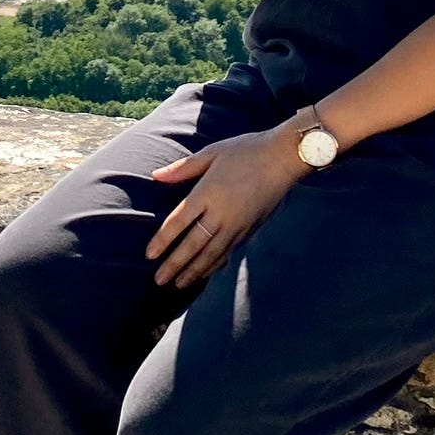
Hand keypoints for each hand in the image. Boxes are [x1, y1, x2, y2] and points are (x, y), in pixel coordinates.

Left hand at [144, 128, 306, 287]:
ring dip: (193, 271)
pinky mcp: (250, 229)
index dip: (162, 241)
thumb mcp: (212, 153)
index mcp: (207, 193)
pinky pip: (228, 251)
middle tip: (159, 280)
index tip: (149, 256)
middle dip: (174, 264)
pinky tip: (205, 273)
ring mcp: (237, 224)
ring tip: (178, 284)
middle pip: (193, 245)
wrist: (284, 158)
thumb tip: (156, 176)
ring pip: (211, 254)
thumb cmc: (246, 151)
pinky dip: (215, 264)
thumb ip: (183, 168)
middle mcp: (221, 213)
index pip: (178, 223)